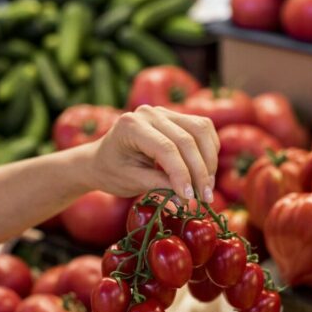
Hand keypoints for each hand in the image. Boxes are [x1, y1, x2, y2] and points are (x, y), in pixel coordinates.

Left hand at [88, 105, 219, 201]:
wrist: (101, 159)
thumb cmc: (112, 172)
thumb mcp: (131, 182)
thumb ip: (159, 185)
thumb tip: (189, 196)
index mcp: (131, 126)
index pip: (166, 149)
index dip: (182, 174)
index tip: (191, 198)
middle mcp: (149, 113)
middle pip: (187, 139)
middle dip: (200, 172)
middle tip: (206, 199)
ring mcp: (164, 112)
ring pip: (200, 130)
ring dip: (209, 161)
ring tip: (207, 188)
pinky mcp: (176, 117)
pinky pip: (202, 129)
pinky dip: (209, 150)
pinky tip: (206, 171)